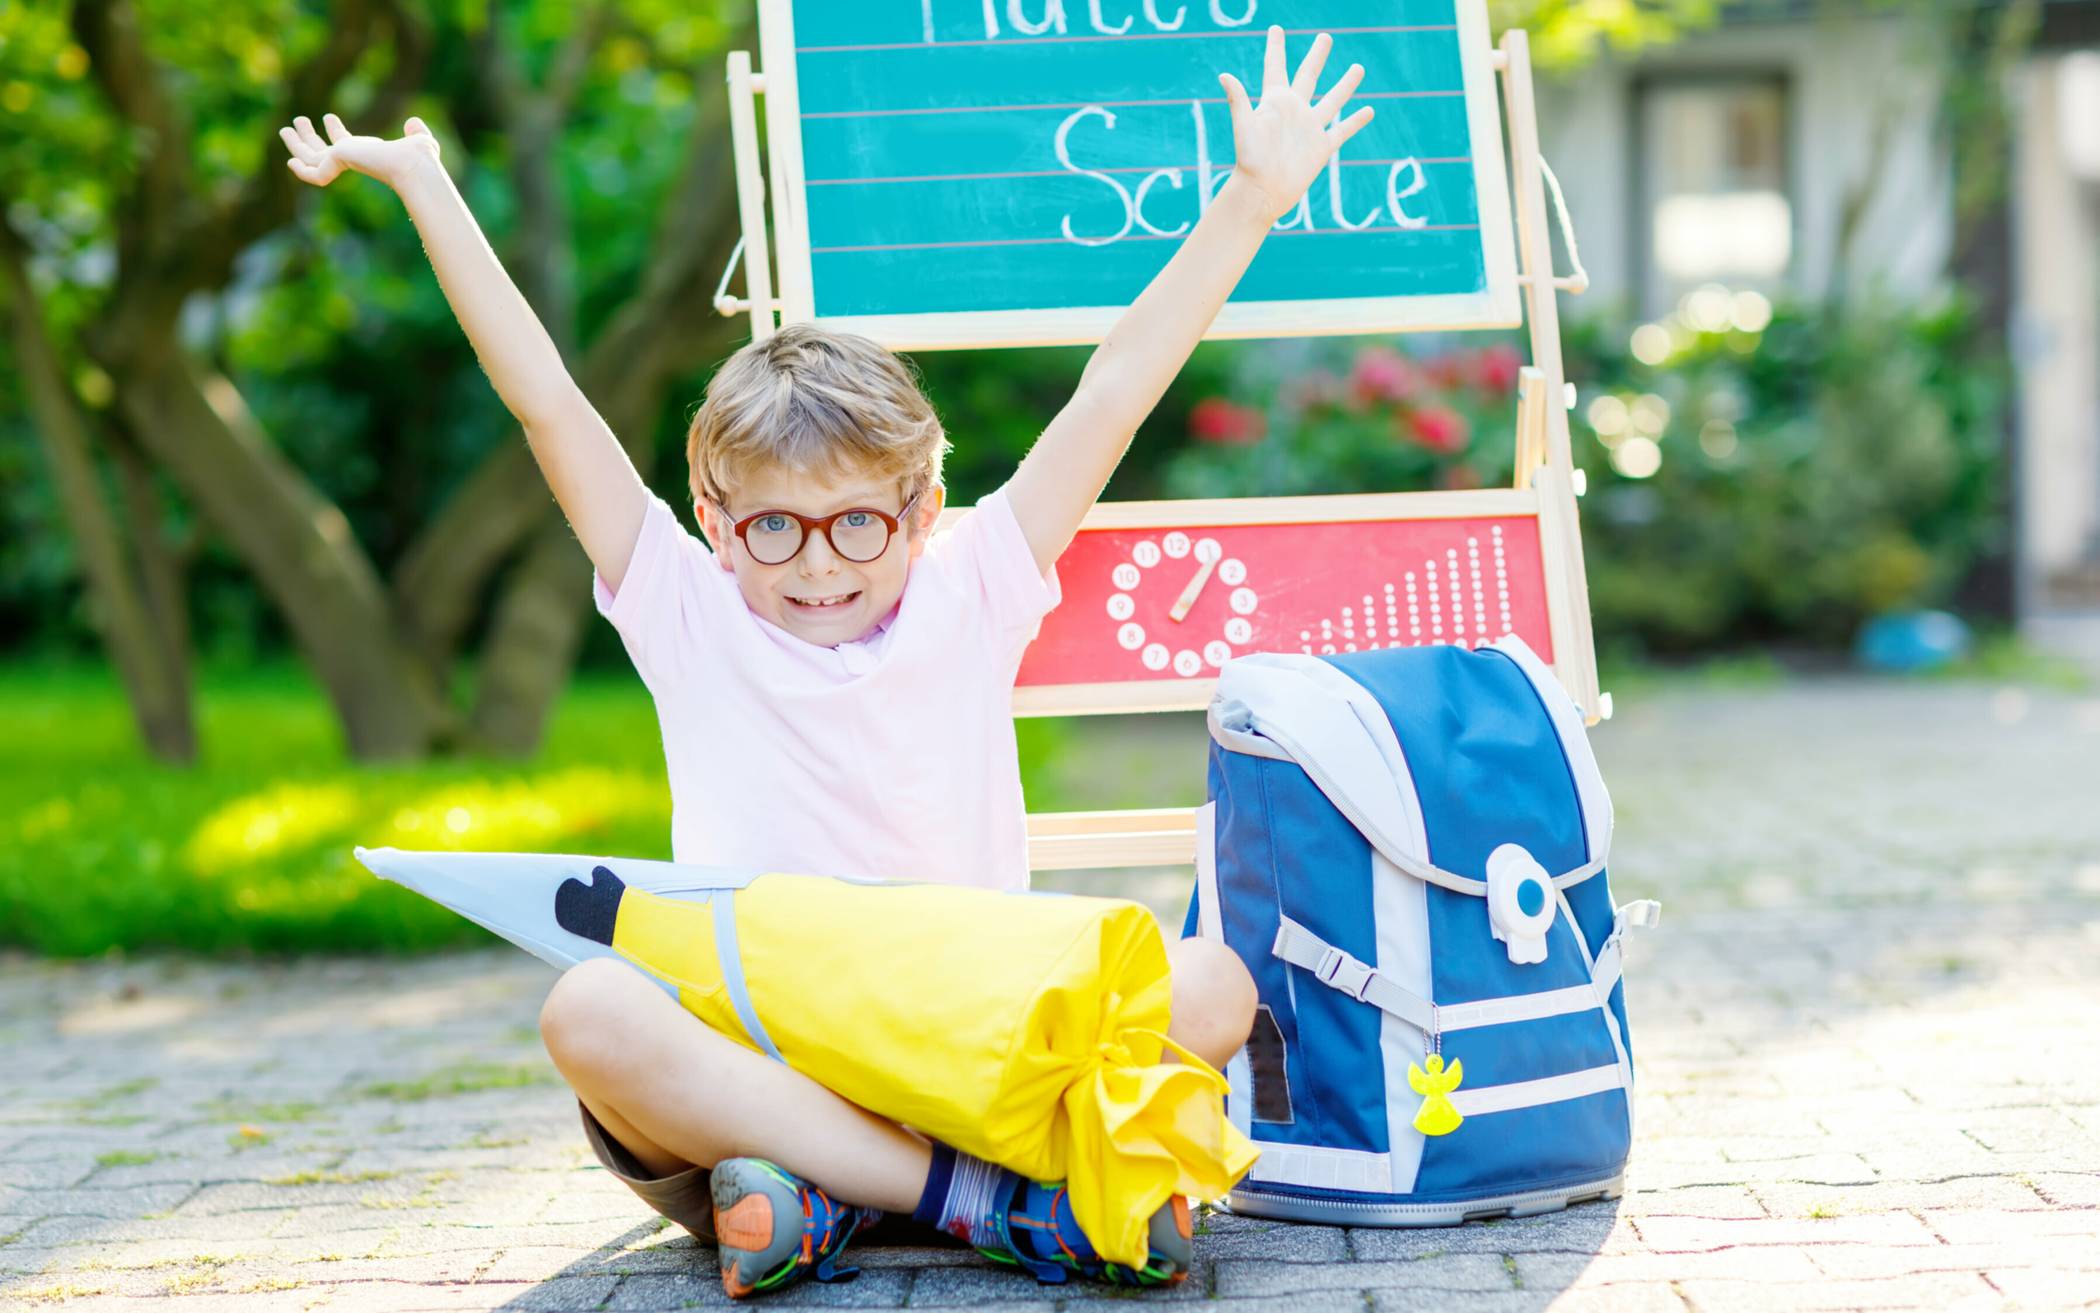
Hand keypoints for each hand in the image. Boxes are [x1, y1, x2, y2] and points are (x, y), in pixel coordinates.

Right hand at [279, 113, 441, 189]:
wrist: (412, 166)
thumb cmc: (420, 158)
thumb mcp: (420, 141)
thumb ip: (416, 133)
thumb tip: (414, 123)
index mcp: (368, 153)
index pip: (346, 143)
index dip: (336, 131)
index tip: (328, 118)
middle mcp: (353, 159)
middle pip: (323, 150)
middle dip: (309, 136)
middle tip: (297, 121)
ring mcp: (343, 164)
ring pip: (313, 159)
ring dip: (297, 144)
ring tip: (286, 128)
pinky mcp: (334, 166)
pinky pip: (314, 174)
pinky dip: (302, 171)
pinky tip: (291, 162)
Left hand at [1217, 27, 1373, 223]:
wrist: (1263, 192)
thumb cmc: (1250, 160)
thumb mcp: (1244, 127)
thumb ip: (1238, 101)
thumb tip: (1224, 76)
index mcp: (1275, 101)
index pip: (1275, 67)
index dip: (1276, 47)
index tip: (1276, 28)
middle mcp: (1294, 110)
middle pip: (1309, 76)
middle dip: (1317, 56)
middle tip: (1325, 37)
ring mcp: (1310, 128)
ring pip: (1333, 100)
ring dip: (1346, 85)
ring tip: (1358, 68)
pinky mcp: (1322, 147)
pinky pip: (1343, 129)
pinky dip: (1356, 121)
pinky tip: (1369, 110)